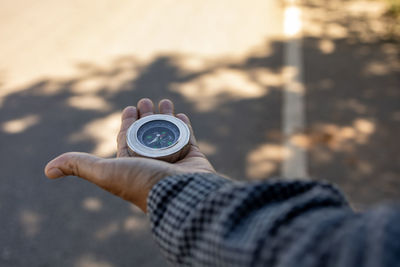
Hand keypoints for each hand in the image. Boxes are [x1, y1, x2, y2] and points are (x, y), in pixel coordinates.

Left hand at [44, 98, 214, 212]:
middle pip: (148, 132)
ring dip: (165, 116)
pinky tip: (180, 115)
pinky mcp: (192, 157)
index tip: (130, 108)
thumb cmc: (143, 183)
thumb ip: (80, 165)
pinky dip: (183, 125)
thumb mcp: (105, 172)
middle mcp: (152, 161)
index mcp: (133, 164)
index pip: (127, 138)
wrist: (181, 194)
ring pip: (167, 131)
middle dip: (146, 116)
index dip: (127, 123)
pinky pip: (186, 137)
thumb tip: (47, 169)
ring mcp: (173, 159)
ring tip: (165, 101)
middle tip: (146, 100)